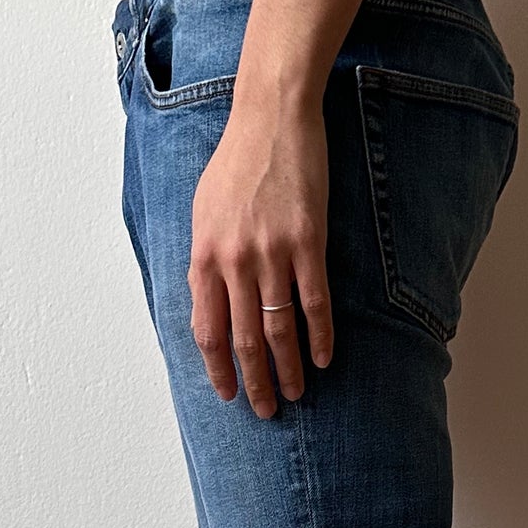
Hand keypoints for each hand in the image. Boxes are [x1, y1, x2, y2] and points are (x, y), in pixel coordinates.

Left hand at [188, 94, 334, 417]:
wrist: (271, 118)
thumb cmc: (236, 162)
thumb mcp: (203, 212)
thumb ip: (206, 260)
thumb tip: (209, 303)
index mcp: (203, 256)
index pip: (207, 330)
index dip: (218, 368)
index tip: (228, 394)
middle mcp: (233, 261)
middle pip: (243, 340)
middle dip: (255, 382)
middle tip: (267, 410)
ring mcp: (271, 254)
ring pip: (279, 329)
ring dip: (289, 368)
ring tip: (298, 393)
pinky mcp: (308, 243)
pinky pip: (314, 302)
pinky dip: (320, 336)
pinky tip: (325, 358)